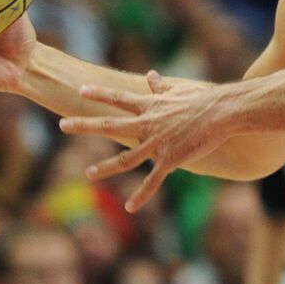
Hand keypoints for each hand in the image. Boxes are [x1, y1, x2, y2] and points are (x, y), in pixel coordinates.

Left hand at [58, 71, 233, 211]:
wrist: (221, 112)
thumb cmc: (205, 99)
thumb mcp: (179, 90)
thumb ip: (161, 87)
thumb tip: (151, 75)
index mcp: (150, 106)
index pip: (119, 98)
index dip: (99, 94)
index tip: (81, 90)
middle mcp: (148, 124)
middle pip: (110, 125)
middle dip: (84, 125)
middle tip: (62, 125)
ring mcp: (156, 143)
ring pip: (125, 159)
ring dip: (105, 168)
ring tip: (88, 174)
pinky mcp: (170, 159)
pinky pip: (153, 181)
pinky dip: (142, 195)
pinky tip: (131, 207)